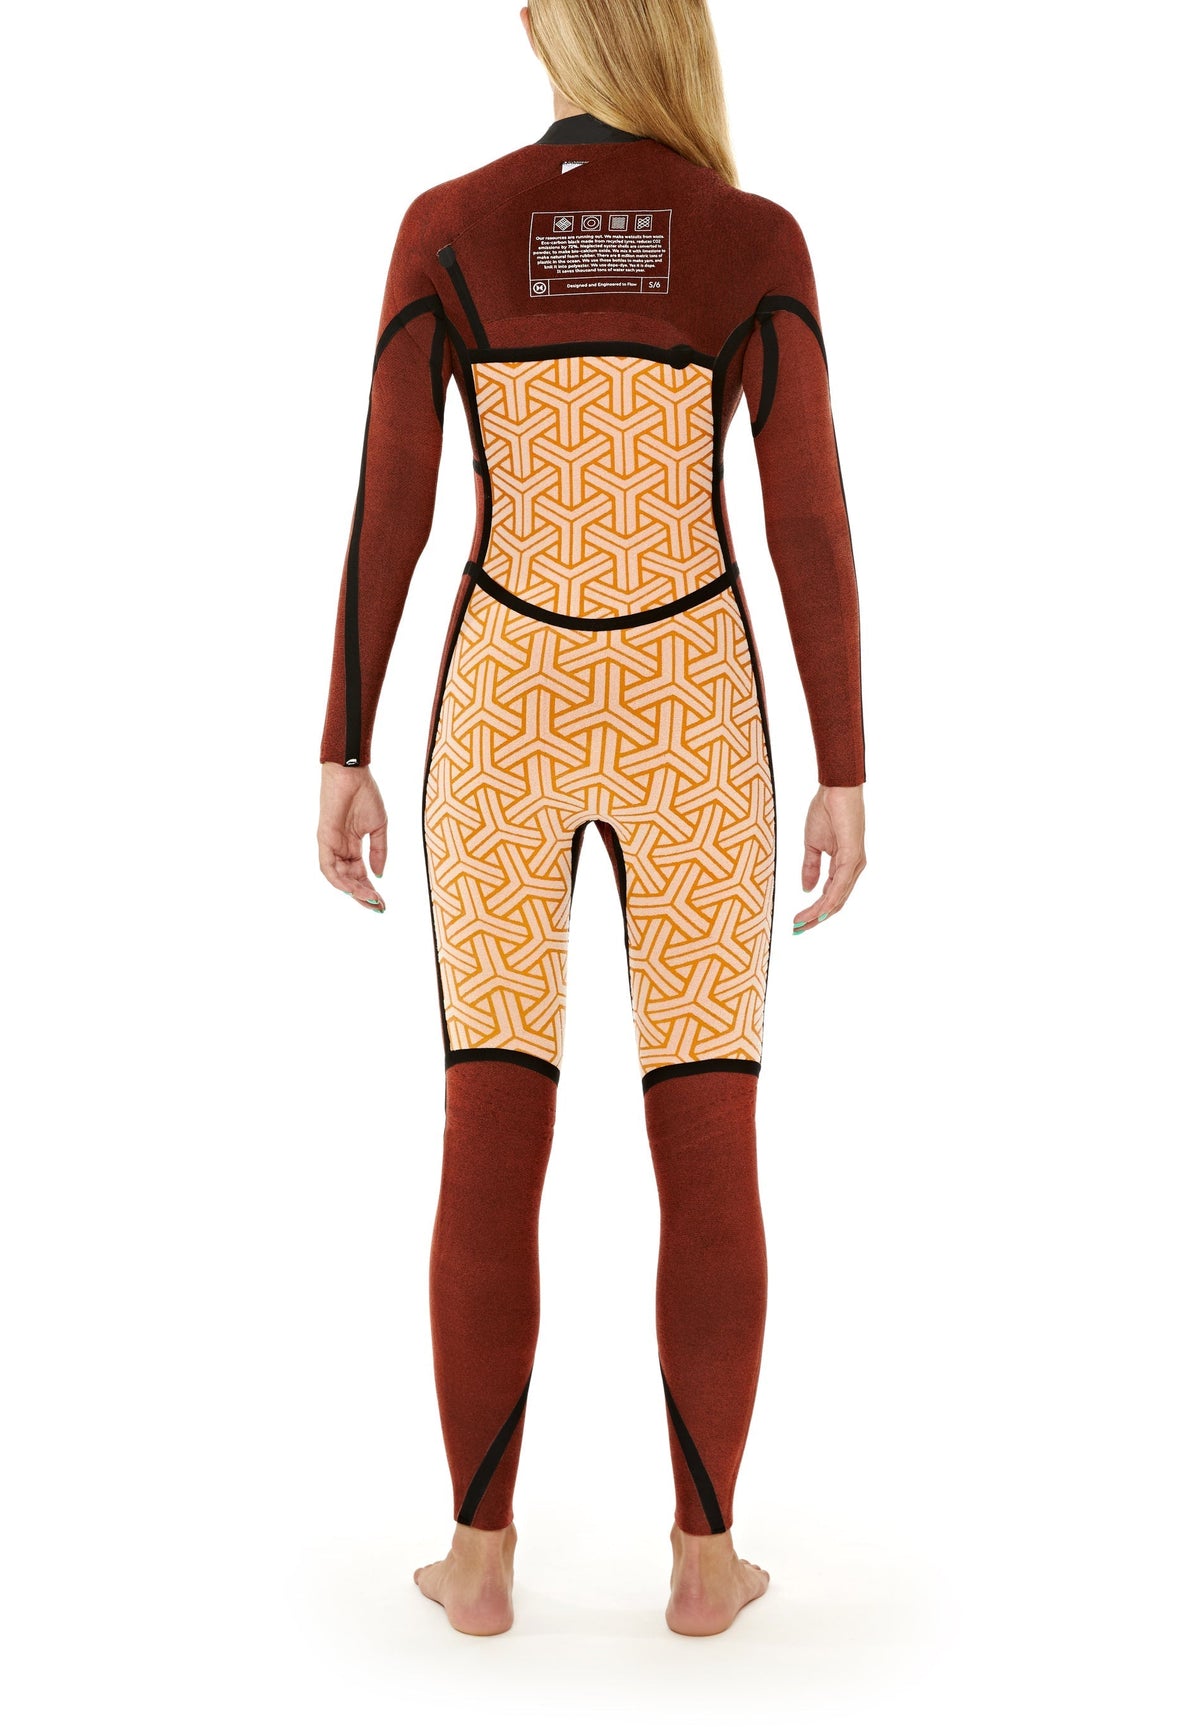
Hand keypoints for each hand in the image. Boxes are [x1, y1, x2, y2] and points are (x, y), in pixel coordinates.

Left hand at [317, 762, 387, 911]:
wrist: (353, 773)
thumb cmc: (365, 794)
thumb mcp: (378, 827)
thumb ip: (379, 851)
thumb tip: (379, 875)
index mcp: (352, 846)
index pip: (360, 875)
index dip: (371, 890)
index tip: (384, 904)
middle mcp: (339, 849)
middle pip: (349, 880)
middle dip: (363, 896)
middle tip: (378, 908)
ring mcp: (330, 845)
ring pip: (338, 878)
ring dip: (353, 891)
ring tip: (369, 900)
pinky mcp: (324, 839)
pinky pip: (327, 866)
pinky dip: (339, 880)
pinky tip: (352, 888)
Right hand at [793, 784, 865, 932]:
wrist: (835, 789)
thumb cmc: (826, 810)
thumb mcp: (813, 845)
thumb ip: (810, 867)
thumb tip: (806, 889)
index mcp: (844, 866)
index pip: (831, 896)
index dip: (815, 911)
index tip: (798, 922)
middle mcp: (852, 868)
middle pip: (835, 902)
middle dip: (816, 918)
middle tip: (798, 930)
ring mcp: (854, 864)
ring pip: (838, 898)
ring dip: (819, 913)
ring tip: (802, 924)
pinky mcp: (851, 856)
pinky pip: (840, 885)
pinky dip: (828, 900)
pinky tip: (817, 910)